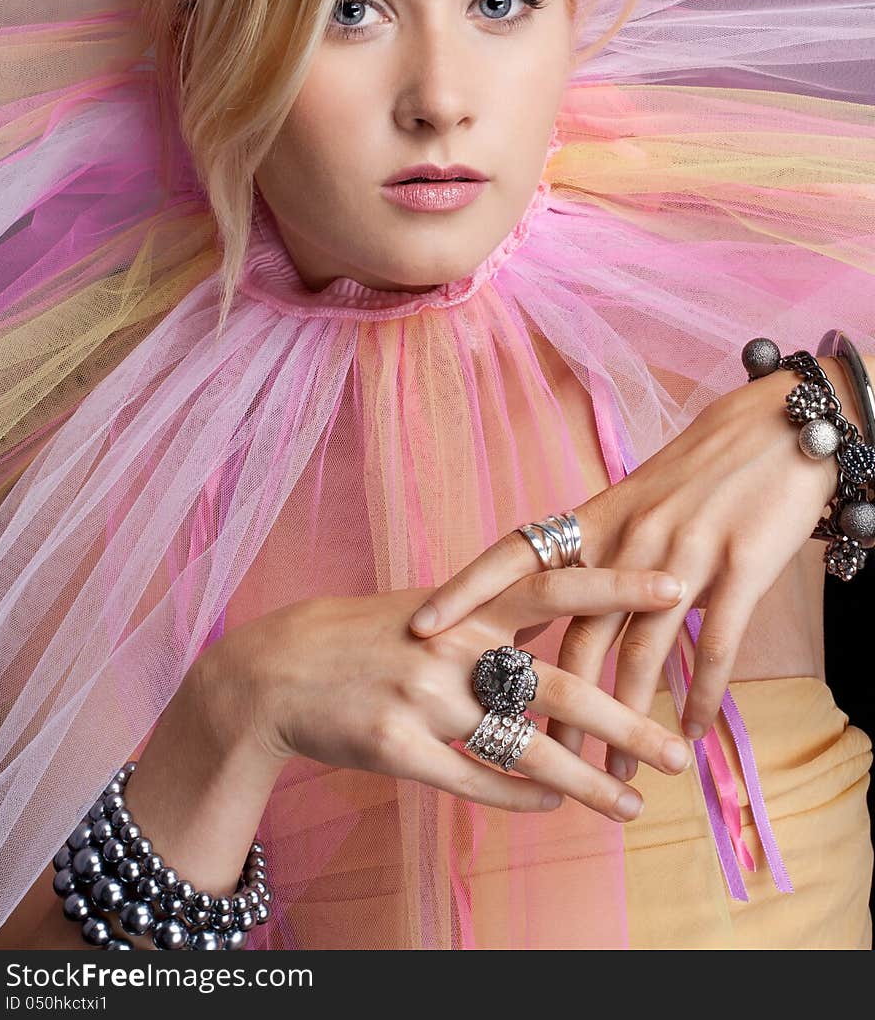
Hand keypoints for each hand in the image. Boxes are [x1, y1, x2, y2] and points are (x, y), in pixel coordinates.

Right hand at [203, 573, 692, 824]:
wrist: (273, 671)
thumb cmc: (360, 636)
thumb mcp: (427, 607)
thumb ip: (490, 611)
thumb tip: (563, 613)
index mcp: (464, 603)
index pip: (553, 585)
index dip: (614, 585)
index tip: (675, 588)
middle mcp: (451, 645)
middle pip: (556, 681)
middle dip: (624, 717)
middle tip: (678, 749)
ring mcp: (423, 697)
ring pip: (523, 743)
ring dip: (584, 778)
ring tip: (631, 805)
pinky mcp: (396, 746)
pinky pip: (473, 779)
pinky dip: (518, 795)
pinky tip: (551, 804)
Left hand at [407, 363, 841, 774]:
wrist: (782, 427)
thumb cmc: (707, 466)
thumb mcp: (640, 496)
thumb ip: (601, 547)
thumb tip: (565, 600)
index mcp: (598, 514)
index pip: (514, 553)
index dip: (465, 588)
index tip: (420, 626)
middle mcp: (631, 534)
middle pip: (577, 631)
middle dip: (549, 700)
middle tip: (525, 753)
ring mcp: (686, 551)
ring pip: (642, 652)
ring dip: (622, 720)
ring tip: (607, 775)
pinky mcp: (741, 566)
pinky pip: (713, 645)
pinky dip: (701, 693)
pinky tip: (690, 731)